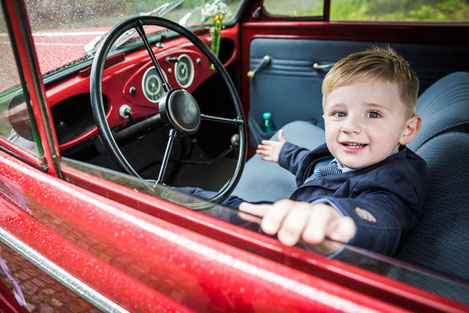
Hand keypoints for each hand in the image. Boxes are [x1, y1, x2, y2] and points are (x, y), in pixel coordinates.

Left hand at [239, 200, 355, 253]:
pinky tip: (339, 236)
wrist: (330, 224)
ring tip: (311, 236)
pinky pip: (346, 225)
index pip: (282, 207)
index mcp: (293, 209)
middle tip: (287, 238)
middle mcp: (308, 210)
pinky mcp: (343, 226)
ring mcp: (327, 217)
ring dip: (315, 225)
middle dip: (293, 223)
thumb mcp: (283, 218)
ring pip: (321, 214)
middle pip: (300, 210)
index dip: (275, 216)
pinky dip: (343, 230)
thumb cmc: (303, 223)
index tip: (268, 228)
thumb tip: (242, 209)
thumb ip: (265, 214)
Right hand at [256, 129, 285, 162]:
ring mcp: (273, 154)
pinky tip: (262, 157)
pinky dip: (265, 158)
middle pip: (266, 148)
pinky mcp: (273, 159)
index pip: (269, 143)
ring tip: (257, 151)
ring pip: (265, 153)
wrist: (286, 155)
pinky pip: (268, 158)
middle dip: (262, 147)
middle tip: (258, 146)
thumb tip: (281, 130)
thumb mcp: (282, 140)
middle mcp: (273, 149)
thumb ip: (280, 136)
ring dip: (261, 152)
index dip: (266, 142)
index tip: (262, 142)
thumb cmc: (285, 148)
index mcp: (275, 145)